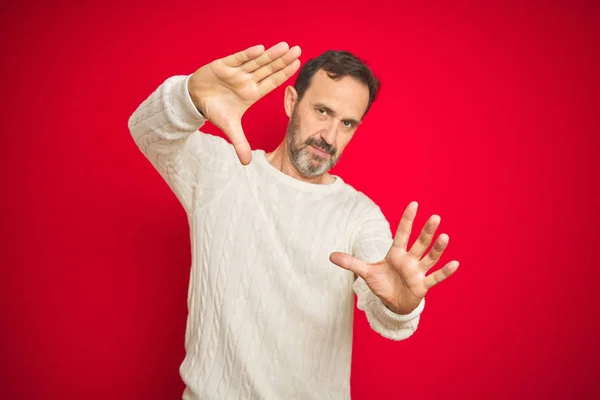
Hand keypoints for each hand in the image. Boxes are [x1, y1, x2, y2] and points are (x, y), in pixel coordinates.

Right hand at [187, 42, 301, 164]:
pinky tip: (261, 49)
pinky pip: (237, 59)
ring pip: (256, 62)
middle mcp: (247, 80)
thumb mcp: (230, 128)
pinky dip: (248, 55)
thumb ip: (240, 144)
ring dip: (270, 54)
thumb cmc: (215, 109)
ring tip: (285, 47)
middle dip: (282, 60)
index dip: (284, 73)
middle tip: (298, 50)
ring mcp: (236, 72)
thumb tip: (246, 164)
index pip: (272, 82)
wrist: (195, 100)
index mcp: (252, 93)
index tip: (297, 64)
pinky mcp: (222, 65)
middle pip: (268, 69)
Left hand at [330, 201, 459, 314]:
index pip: (402, 233)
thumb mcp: (365, 273)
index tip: (414, 204)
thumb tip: (330, 255)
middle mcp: (409, 260)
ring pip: (429, 258)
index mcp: (396, 254)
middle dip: (426, 231)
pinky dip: (444, 272)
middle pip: (419, 243)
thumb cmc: (382, 283)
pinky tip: (455, 263)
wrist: (392, 303)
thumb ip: (350, 263)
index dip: (407, 220)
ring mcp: (417, 272)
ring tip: (445, 237)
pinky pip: (435, 277)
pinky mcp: (422, 285)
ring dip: (437, 249)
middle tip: (435, 217)